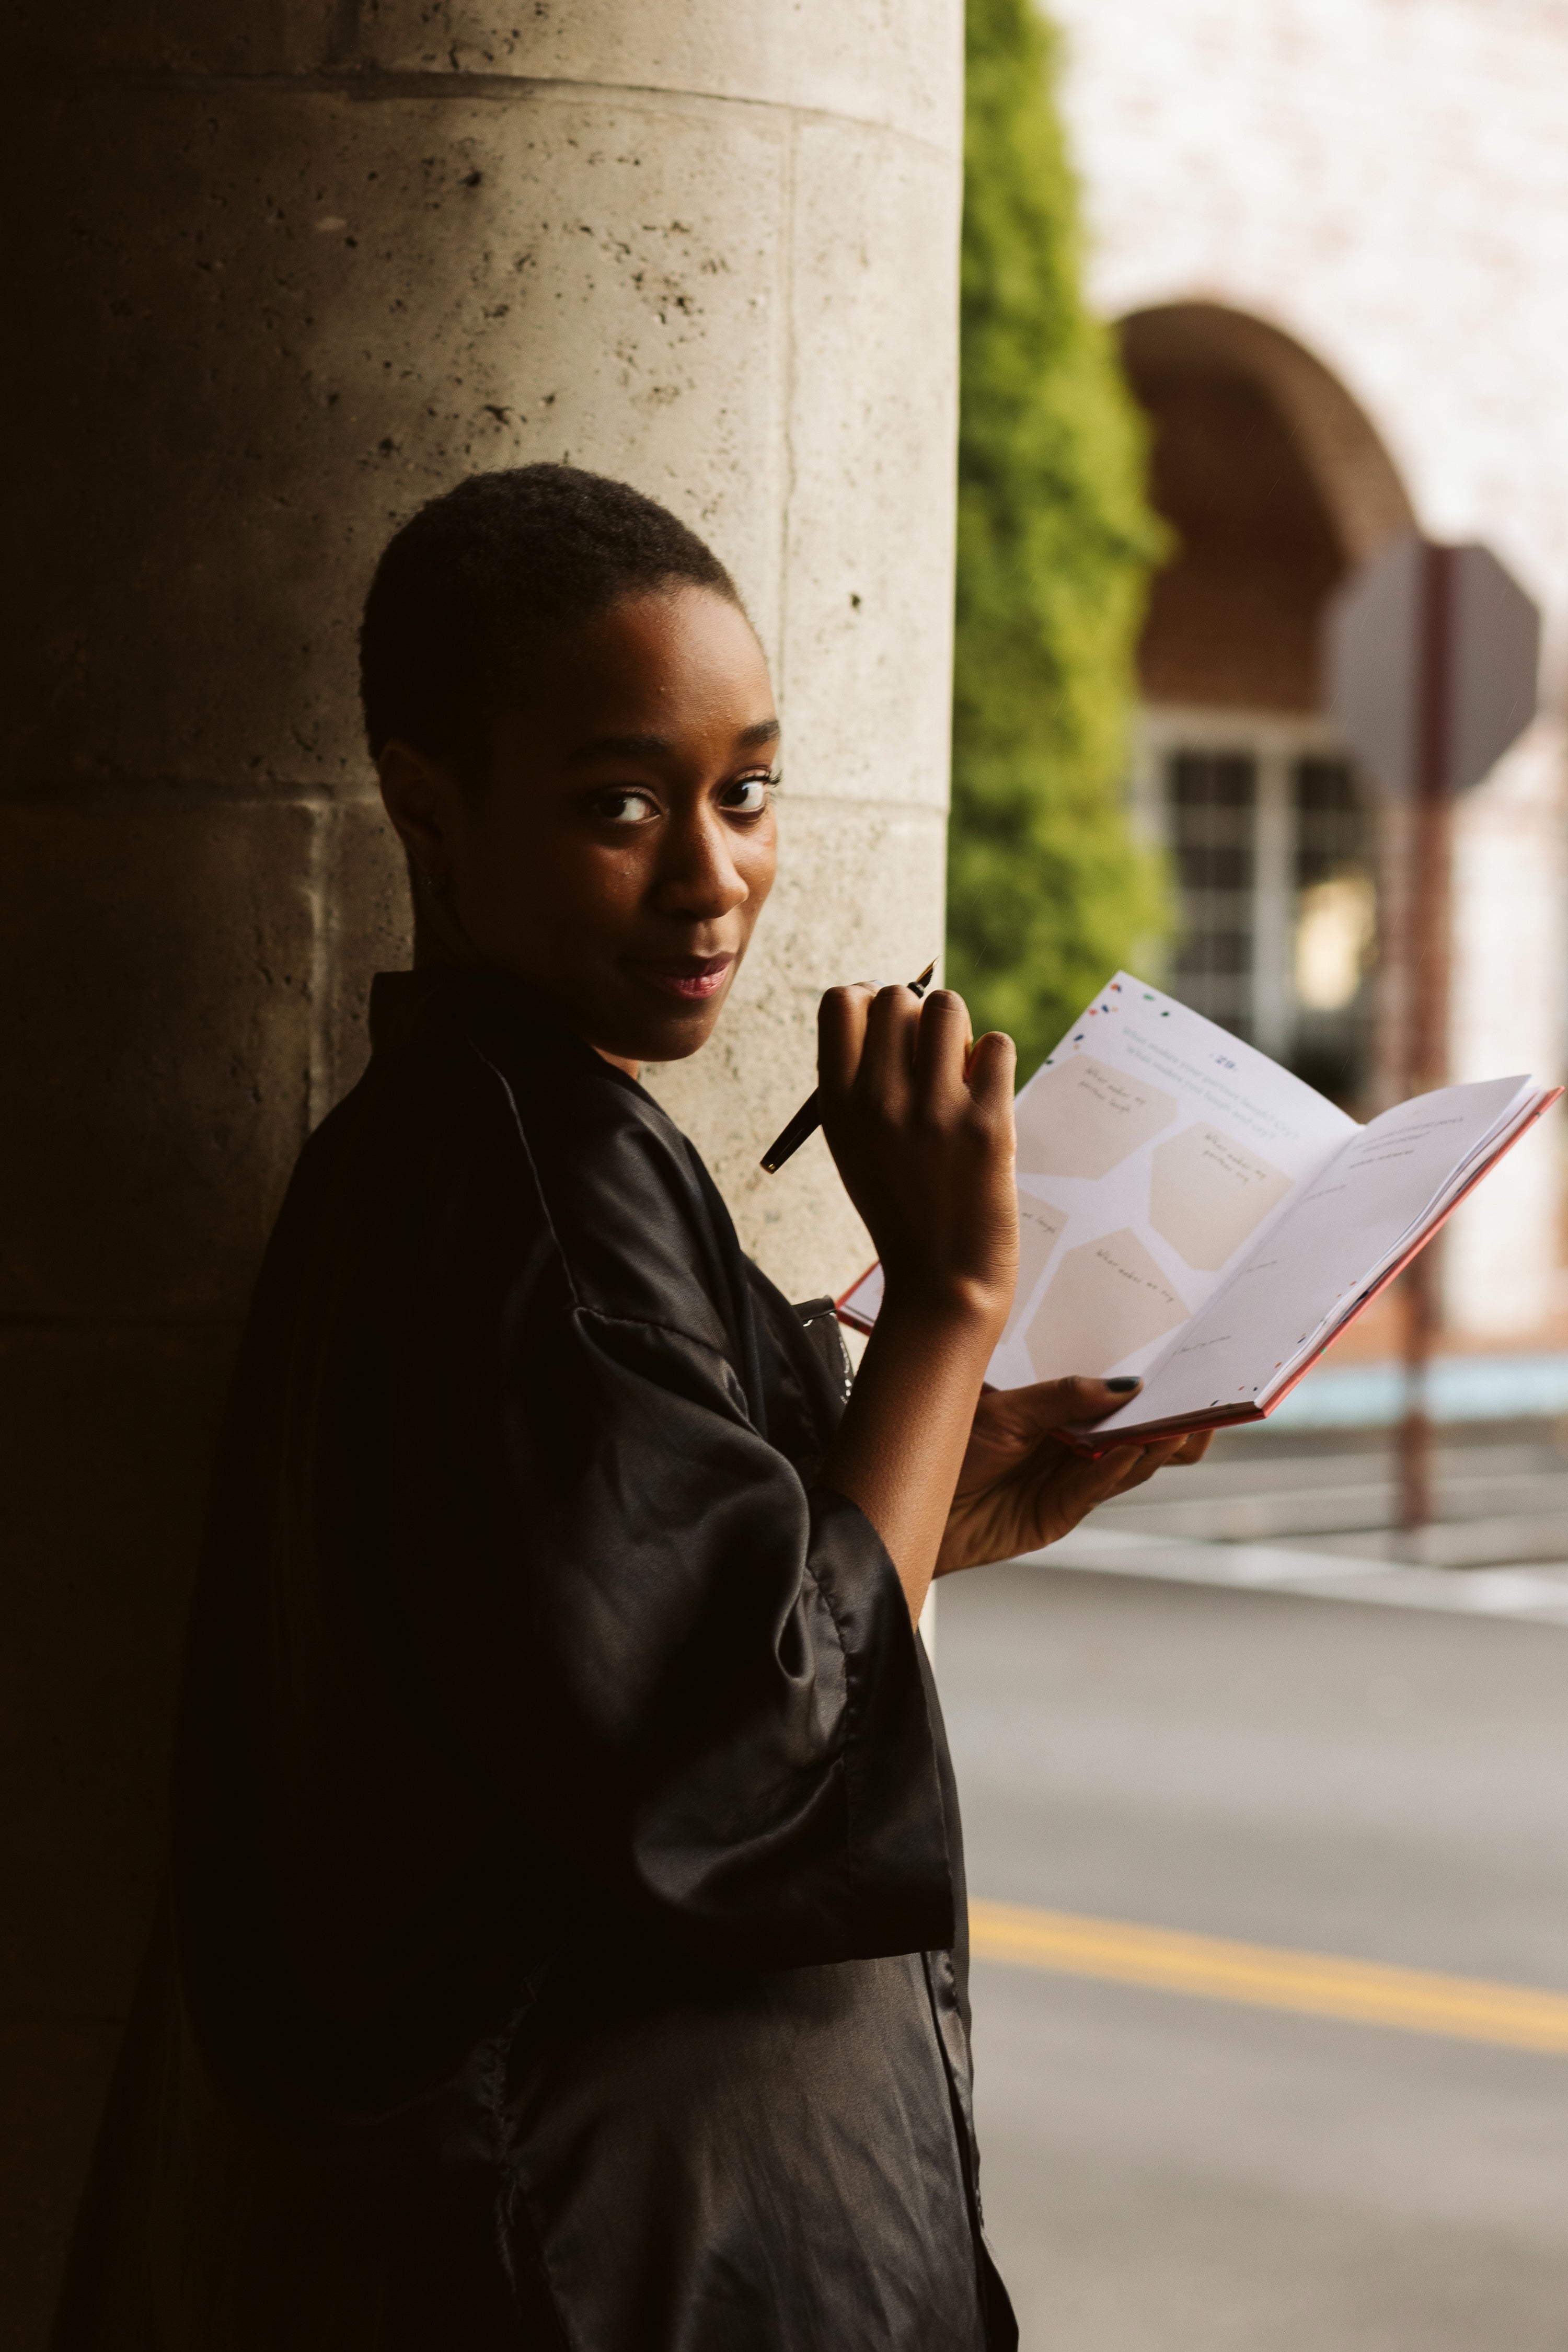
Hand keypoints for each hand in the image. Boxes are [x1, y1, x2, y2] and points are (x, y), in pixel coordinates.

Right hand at [817, 982, 1016, 1329]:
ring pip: (948, 1007)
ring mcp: (933, 1111)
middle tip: (929, 1058)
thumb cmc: (901, 1206)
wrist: (942, 1279)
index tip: (887, 1026)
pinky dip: (994, 1062)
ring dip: (958, 1029)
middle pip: (896, 997)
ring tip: (959, 1072)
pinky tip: (985, 1096)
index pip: (839, 1002)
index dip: (868, 999)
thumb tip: (890, 1004)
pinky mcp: (987, 1125)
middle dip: (918, 1015)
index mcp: (836, 1105)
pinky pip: (997, 1045)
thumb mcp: (854, 1144)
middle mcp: (878, 1101)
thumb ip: (860, 1080)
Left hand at [934, 1377, 1212, 1577]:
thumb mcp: (1004, 1408)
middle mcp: (1073, 1448)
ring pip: (1127, 1465)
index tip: (1193, 1369)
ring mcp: (1069, 1483)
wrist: (904, 1495)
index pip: (1124, 1403)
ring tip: (1179, 1421)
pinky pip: (1096, 1488)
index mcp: (1063, 1414)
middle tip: (1205, 1400)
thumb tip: (1127, 1385)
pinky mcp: (1058, 1515)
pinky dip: (1116, 1468)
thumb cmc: (946, 1443)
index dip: (1160, 1391)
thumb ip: (1063, 1397)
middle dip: (1174, 1421)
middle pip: (1140, 1437)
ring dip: (1155, 1444)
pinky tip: (1133, 1447)